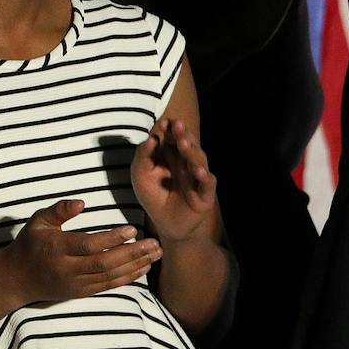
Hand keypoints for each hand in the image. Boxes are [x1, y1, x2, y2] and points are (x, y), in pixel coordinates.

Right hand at [0, 199, 161, 305]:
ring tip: (157, 253)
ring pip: (109, 276)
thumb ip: (59, 210)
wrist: (15, 279)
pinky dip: (128, 277)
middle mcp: (67, 268)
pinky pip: (108, 286)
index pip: (89, 245)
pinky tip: (145, 267)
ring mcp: (75, 283)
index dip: (112, 238)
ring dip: (136, 265)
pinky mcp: (81, 292)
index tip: (133, 229)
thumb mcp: (38, 222)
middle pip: (104, 263)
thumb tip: (82, 202)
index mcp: (57, 249)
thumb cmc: (31, 244)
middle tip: (154, 243)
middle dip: (132, 253)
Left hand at [131, 118, 218, 244]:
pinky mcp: (205, 194)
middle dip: (182, 134)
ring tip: (183, 142)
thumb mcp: (141, 177)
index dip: (168, 131)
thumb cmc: (154, 197)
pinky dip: (204, 176)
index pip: (172, 139)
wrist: (168, 226)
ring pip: (198, 160)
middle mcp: (187, 163)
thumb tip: (150, 138)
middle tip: (176, 124)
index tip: (162, 122)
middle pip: (187, 145)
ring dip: (191, 151)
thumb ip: (143, 157)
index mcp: (172, 157)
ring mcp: (197, 177)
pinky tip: (198, 171)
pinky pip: (207, 183)